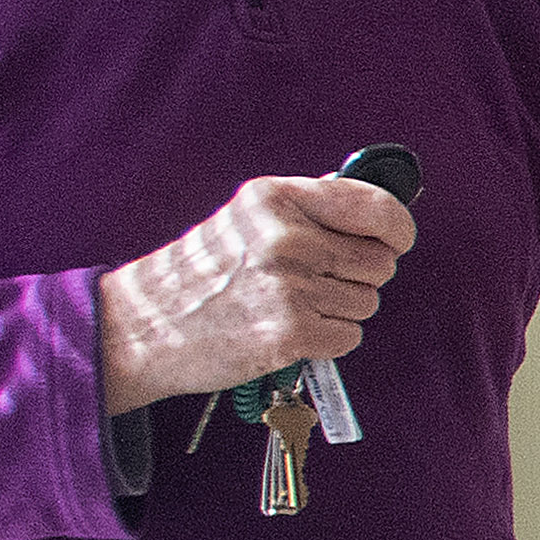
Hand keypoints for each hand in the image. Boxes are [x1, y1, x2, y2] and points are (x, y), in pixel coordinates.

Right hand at [99, 166, 409, 411]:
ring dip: (338, 310)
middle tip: (310, 282)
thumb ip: (309, 207)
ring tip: (288, 304)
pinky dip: (327, 340)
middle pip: (379, 262)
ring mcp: (289, 287)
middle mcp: (287, 238)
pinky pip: (349, 336)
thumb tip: (374, 203)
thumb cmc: (199, 272)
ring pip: (366, 302)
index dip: (397, 229)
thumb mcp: (246, 217)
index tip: (394, 241)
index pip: (377, 208)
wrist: (142, 326)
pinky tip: (288, 330)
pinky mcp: (290, 333)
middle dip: (356, 275)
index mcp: (277, 199)